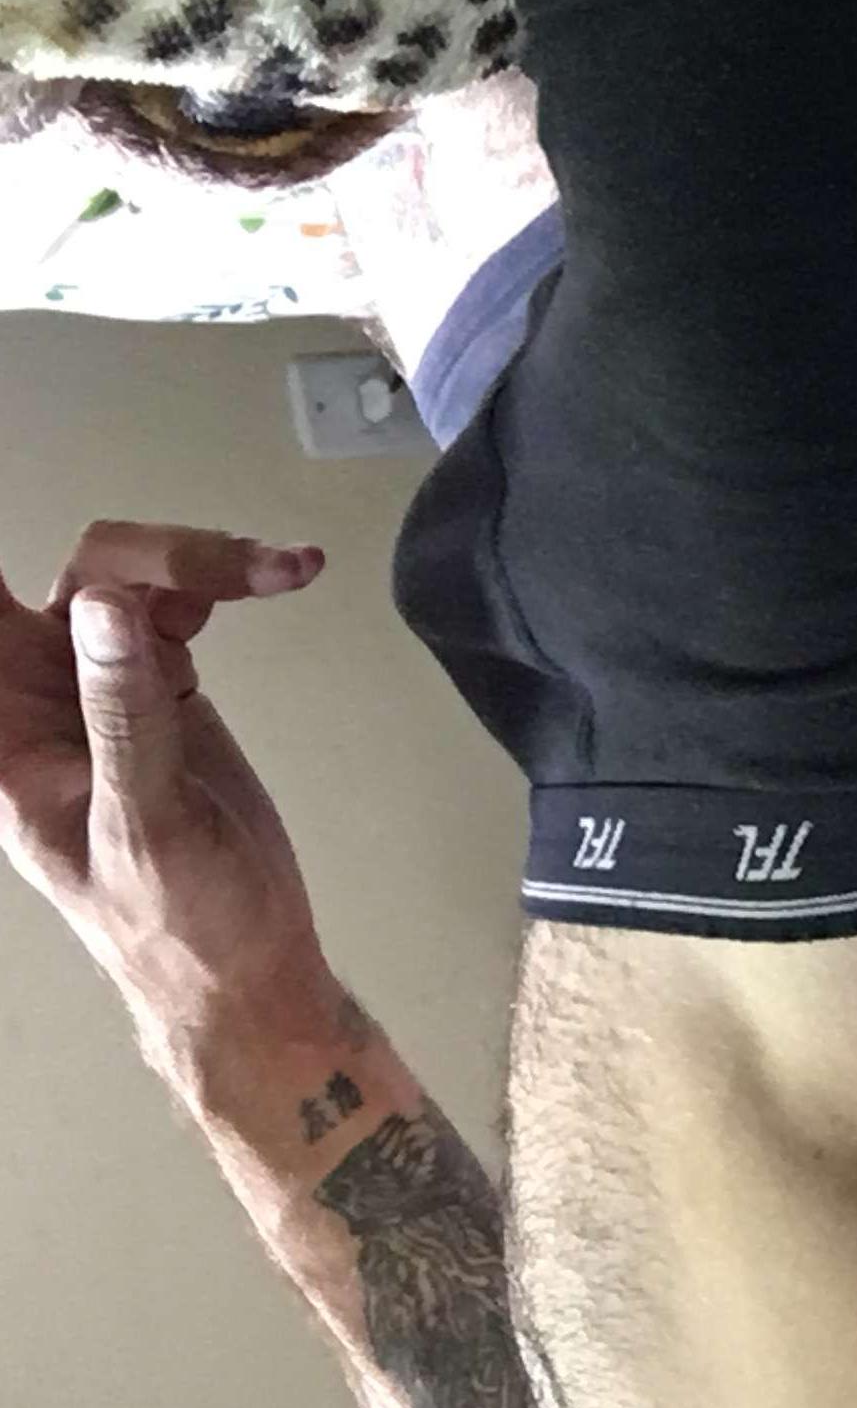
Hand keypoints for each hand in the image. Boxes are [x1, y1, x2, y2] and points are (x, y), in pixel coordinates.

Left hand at [0, 521, 342, 1076]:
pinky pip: (181, 604)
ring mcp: (104, 685)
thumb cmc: (177, 929)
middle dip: (150, 554)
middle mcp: (41, 695)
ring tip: (278, 569)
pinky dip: (229, 582)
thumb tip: (106, 604)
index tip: (13, 435)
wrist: (248, 973)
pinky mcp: (164, 686)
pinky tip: (278, 577)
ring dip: (203, 561)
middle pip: (76, 572)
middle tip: (237, 567)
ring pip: (132, 577)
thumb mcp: (144, 828)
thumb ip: (124, 716)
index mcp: (5, 733)